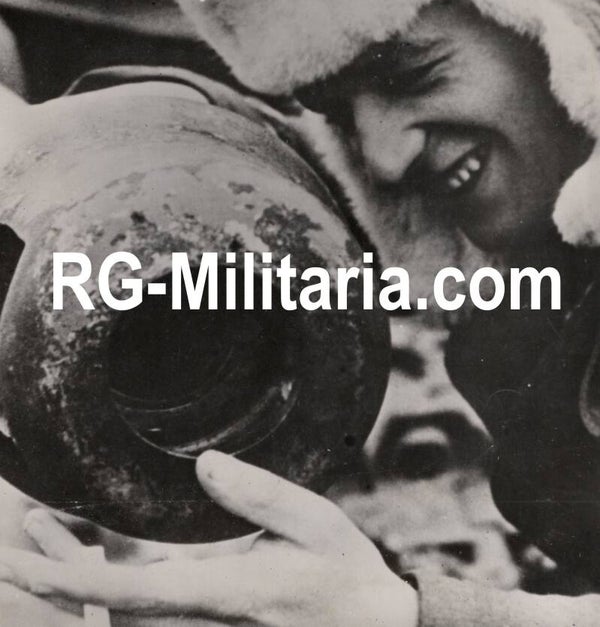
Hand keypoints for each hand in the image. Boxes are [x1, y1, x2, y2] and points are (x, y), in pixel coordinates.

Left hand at [0, 451, 418, 625]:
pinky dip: (107, 581)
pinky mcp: (207, 622)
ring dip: (75, 574)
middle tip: (26, 530)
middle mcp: (199, 623)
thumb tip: (205, 463)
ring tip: (47, 528)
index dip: (67, 576)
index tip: (21, 558)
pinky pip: (143, 608)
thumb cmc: (343, 578)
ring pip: (118, 612)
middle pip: (105, 609)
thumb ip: (260, 495)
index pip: (127, 593)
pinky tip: (101, 549)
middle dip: (54, 572)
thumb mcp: (315, 523)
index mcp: (222, 595)